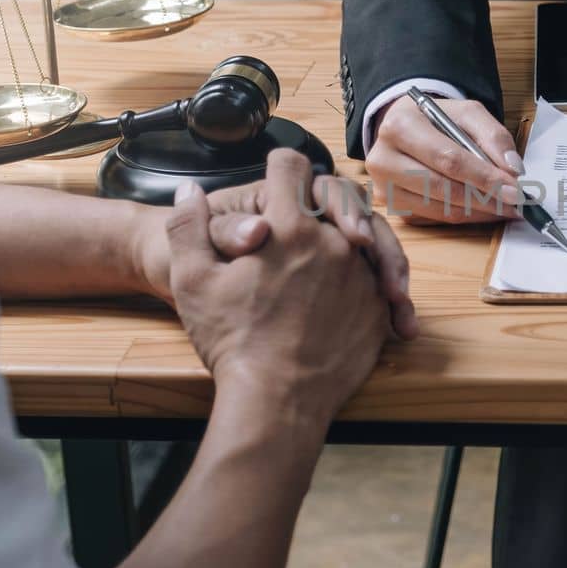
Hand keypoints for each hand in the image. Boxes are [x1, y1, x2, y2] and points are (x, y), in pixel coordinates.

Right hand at [164, 150, 393, 418]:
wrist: (277, 401)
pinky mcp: (378, 308)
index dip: (278, 166)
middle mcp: (334, 243)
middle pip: (335, 194)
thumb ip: (187, 226)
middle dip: (318, 199)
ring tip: (330, 248)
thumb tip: (189, 190)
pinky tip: (348, 288)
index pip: (290, 165)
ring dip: (347, 234)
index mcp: (289, 227)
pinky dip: (367, 275)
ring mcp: (361, 275)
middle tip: (303, 216)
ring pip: (363, 233)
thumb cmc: (233, 342)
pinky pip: (379, 276)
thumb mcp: (192, 282)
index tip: (275, 177)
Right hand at [366, 95, 523, 222]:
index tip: (515, 190)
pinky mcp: (392, 206)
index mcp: (399, 127)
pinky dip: (465, 216)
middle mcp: (383, 159)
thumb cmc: (436, 120)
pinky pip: (435, 218)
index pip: (448, 159)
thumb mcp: (467, 113)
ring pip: (440, 208)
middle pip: (442, 188)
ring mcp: (383, 187)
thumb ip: (493, 135)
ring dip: (479, 212)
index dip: (484, 177)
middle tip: (516, 204)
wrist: (405, 127)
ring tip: (506, 207)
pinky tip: (485, 210)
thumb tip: (512, 168)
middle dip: (485, 198)